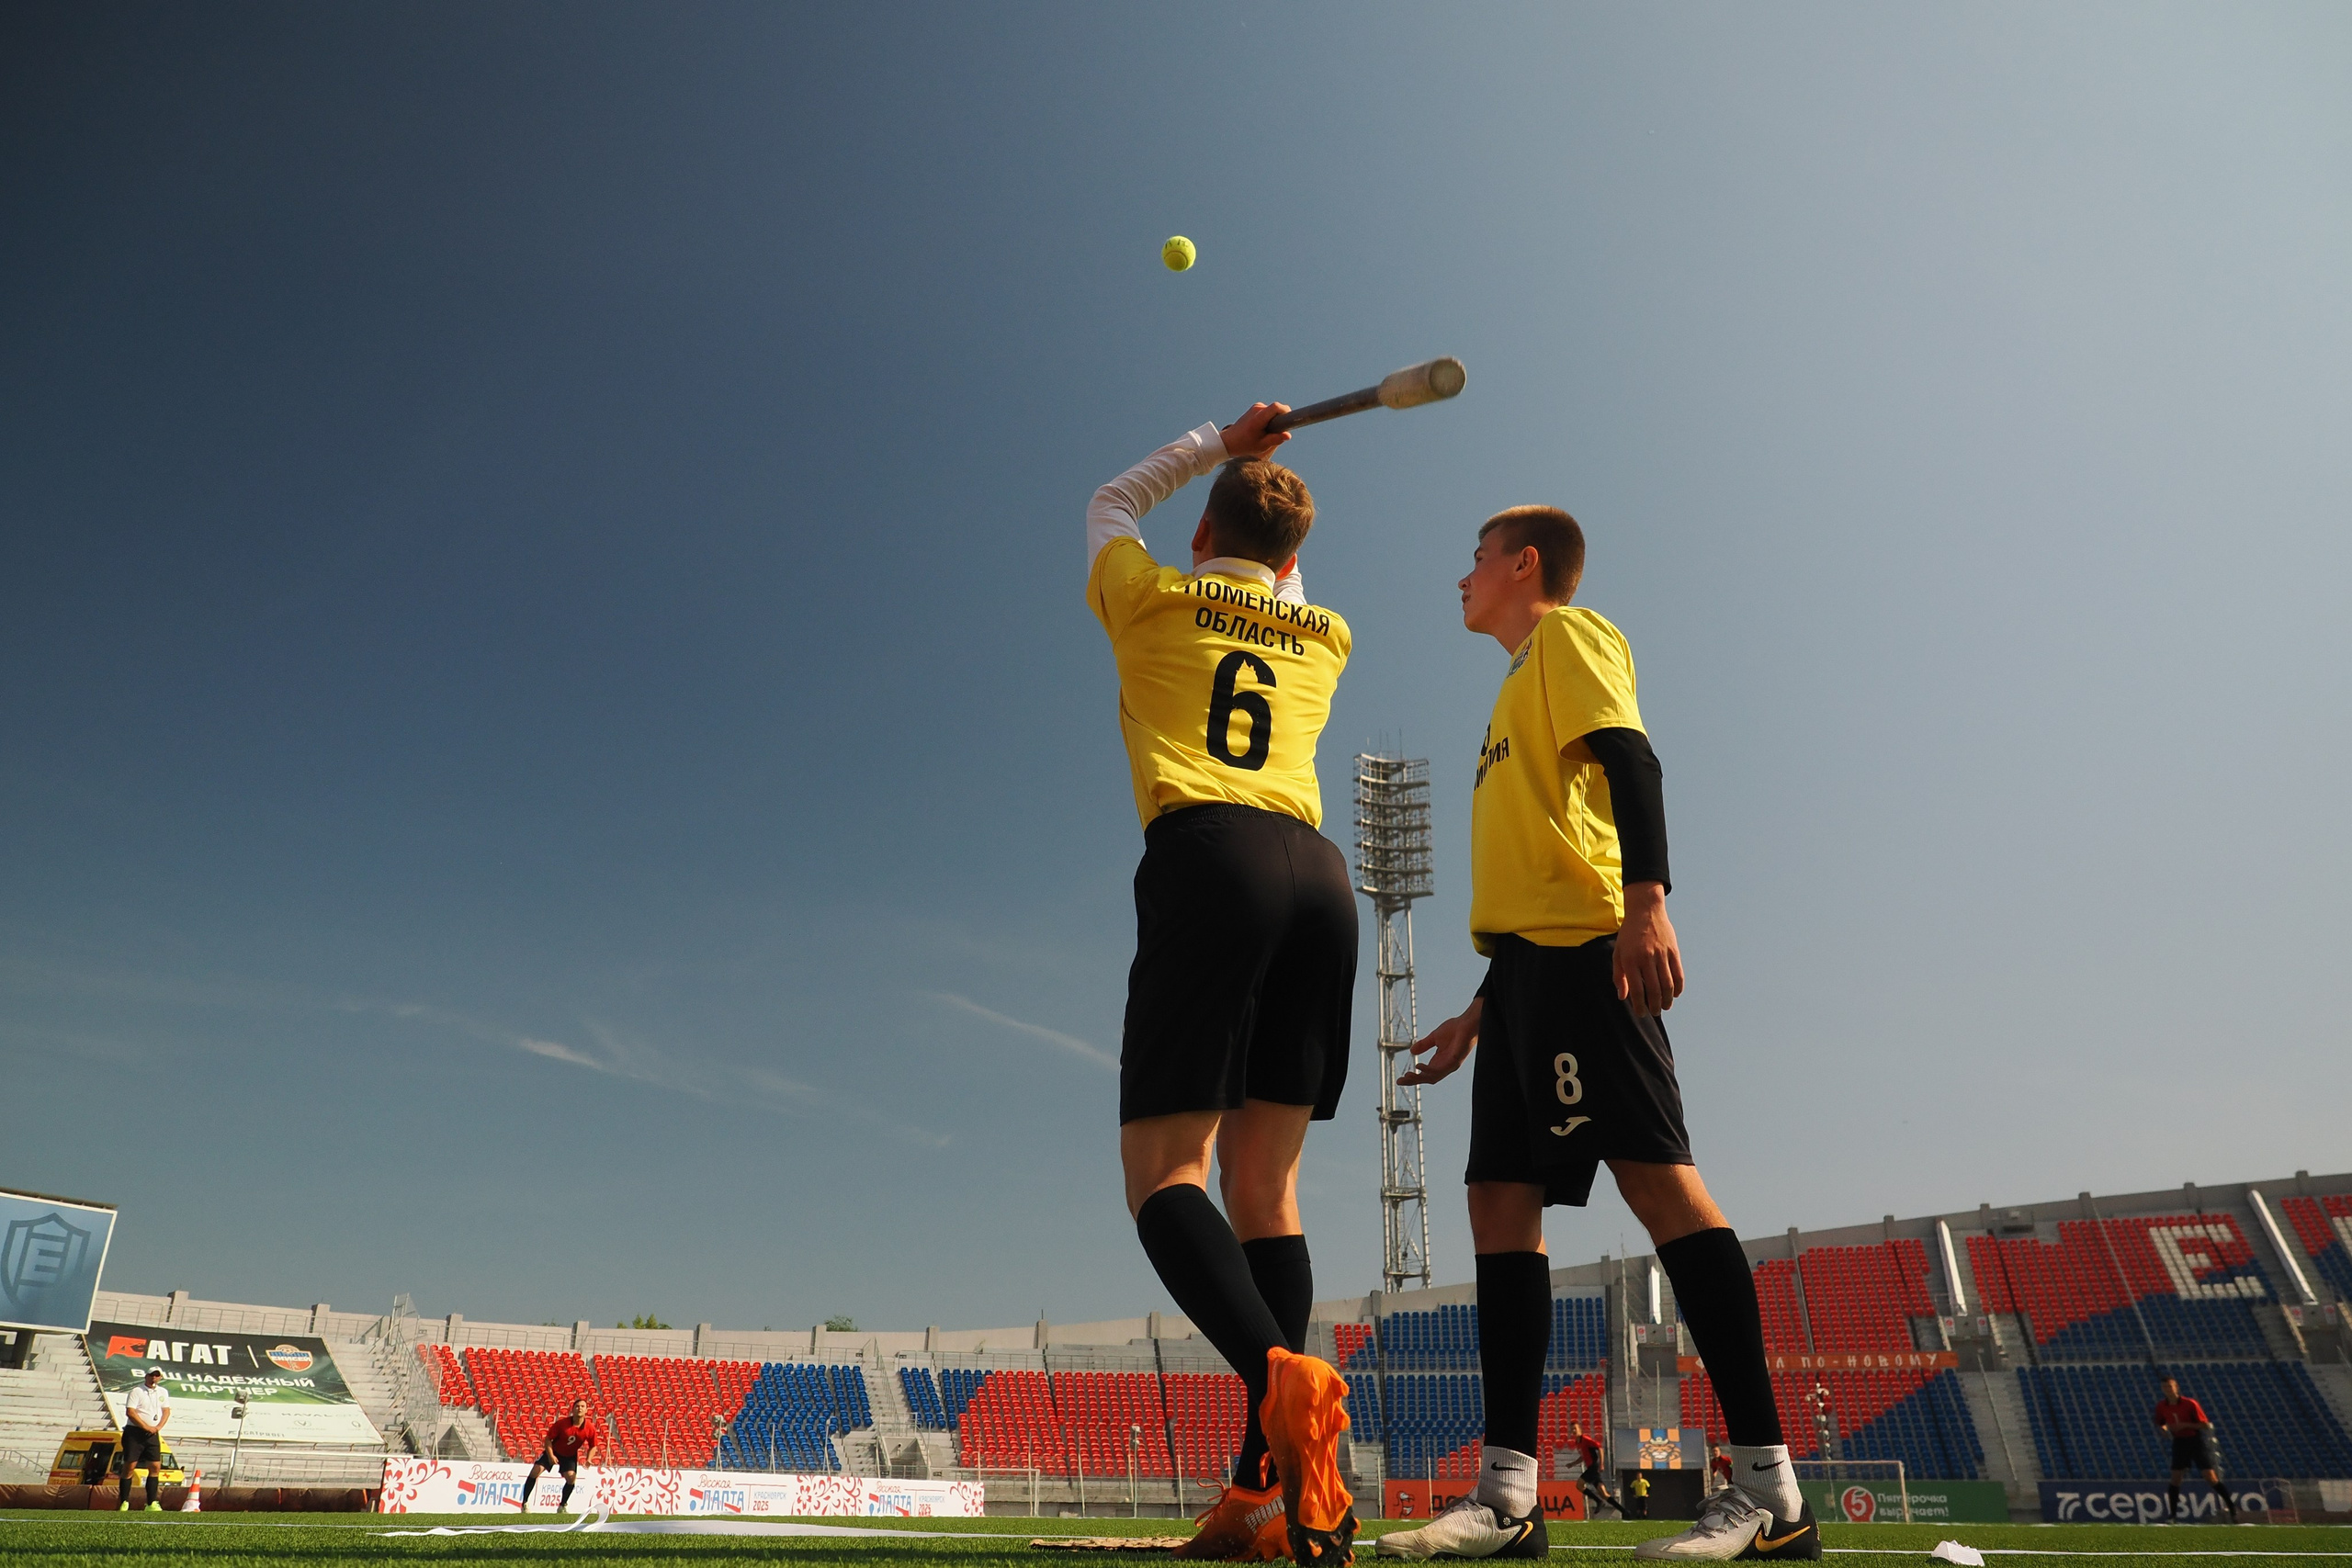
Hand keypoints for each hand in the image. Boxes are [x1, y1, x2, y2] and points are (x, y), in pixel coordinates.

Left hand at [1219, 402, 1291, 460]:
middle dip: (1281, 419)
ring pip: (1273, 410)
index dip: (1286, 411)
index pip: (1276, 407)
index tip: (1291, 420)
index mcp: (1258, 418)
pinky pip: (1269, 411)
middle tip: (1278, 432)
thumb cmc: (1245, 445)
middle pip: (1277, 409)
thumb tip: (1288, 435)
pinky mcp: (1255, 408)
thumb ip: (1275, 440)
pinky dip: (1271, 418)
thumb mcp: (1261, 445)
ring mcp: (1256, 407)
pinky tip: (1265, 429)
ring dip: (1275, 419)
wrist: (1229, 441)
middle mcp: (1257, 409)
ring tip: (1268, 432)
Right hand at [1398, 998, 1481, 1086]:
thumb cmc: (1454, 1029)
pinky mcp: (1454, 1061)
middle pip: (1427, 1079)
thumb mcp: (1434, 1037)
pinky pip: (1440, 1070)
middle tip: (1400, 1081)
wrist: (1467, 1023)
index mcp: (1439, 1061)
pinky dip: (1428, 1070)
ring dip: (1419, 1078)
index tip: (1401, 1078)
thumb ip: (1424, 1045)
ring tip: (1407, 1075)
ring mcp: (1450, 1065)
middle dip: (1413, 1081)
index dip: (1413, 1077)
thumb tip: (1412, 1052)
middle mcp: (1444, 1066)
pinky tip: (1419, 1066)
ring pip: (1433, 1077)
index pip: (1425, 1074)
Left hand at [1615, 883, 1684, 1015]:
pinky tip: (1674, 994)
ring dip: (1667, 1000)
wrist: (1645, 911)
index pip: (1636, 989)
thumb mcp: (1618, 953)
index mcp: (1631, 959)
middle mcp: (1646, 958)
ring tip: (1664, 1007)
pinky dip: (1678, 987)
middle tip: (1654, 1013)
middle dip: (1654, 1006)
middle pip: (1654, 990)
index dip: (1639, 1004)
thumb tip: (1622, 997)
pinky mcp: (1673, 951)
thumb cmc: (1629, 934)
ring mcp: (1662, 954)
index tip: (1641, 1013)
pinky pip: (1678, 974)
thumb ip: (1619, 975)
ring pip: (1668, 984)